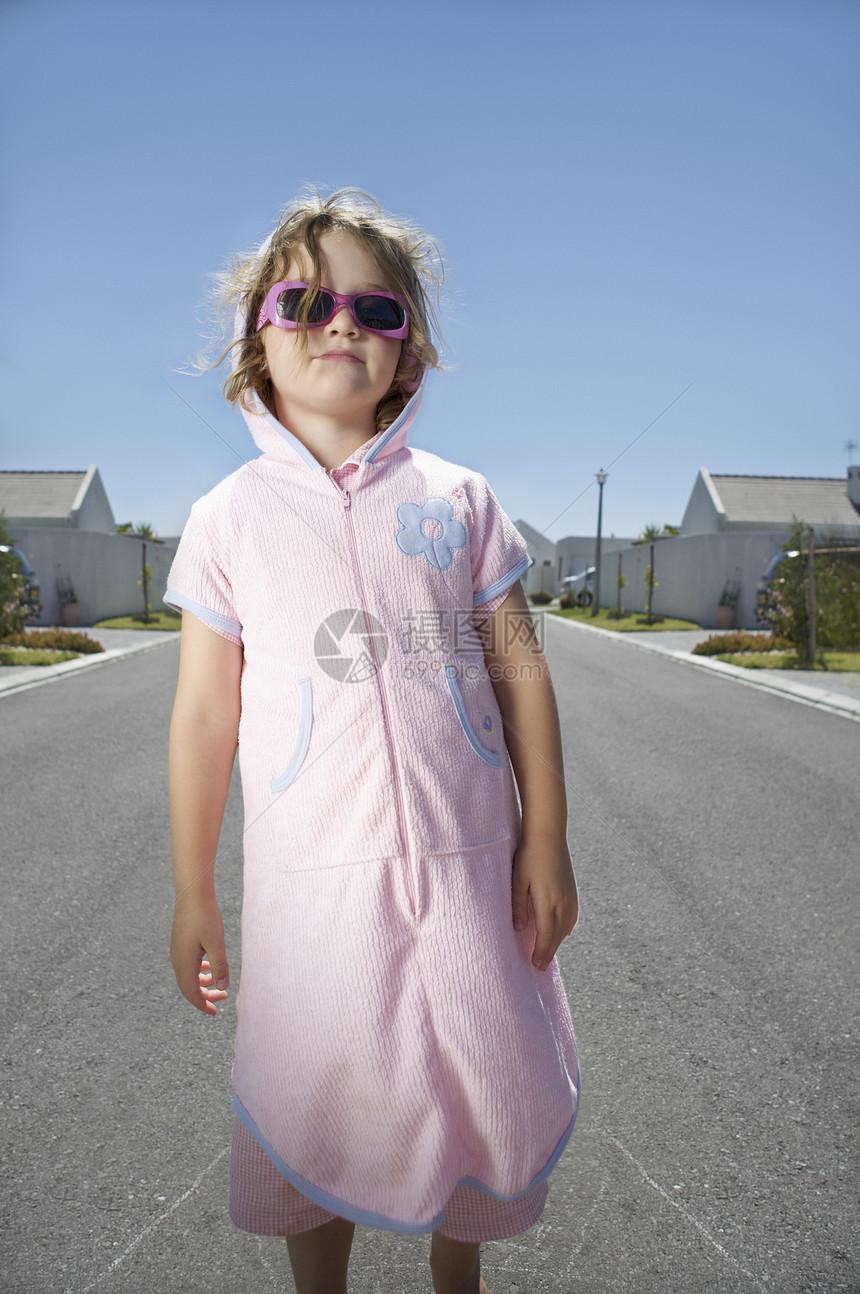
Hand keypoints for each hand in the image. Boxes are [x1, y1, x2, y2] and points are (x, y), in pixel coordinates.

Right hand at [170, 893, 228, 1015]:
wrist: (192, 893)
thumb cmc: (205, 917)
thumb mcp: (216, 943)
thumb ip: (219, 966)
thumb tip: (222, 988)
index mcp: (184, 963)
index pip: (191, 993)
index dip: (202, 1005)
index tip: (215, 1013)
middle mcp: (177, 959)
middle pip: (189, 986)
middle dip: (205, 996)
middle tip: (222, 999)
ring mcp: (178, 950)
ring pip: (189, 975)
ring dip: (203, 982)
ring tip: (219, 984)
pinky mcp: (181, 942)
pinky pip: (188, 964)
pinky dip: (199, 970)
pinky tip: (209, 967)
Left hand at [511, 836, 577, 971]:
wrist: (548, 834)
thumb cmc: (528, 855)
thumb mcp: (517, 880)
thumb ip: (518, 905)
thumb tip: (518, 929)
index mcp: (547, 901)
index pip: (545, 935)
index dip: (541, 952)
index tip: (536, 965)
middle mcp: (562, 901)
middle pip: (556, 935)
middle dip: (549, 952)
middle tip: (541, 967)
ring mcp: (569, 895)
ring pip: (564, 926)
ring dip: (557, 941)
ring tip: (548, 952)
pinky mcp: (571, 888)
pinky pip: (572, 914)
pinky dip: (567, 926)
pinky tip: (563, 932)